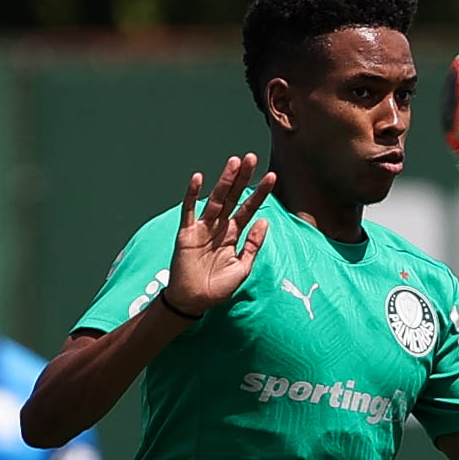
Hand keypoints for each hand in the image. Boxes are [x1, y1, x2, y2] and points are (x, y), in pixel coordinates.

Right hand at [164, 154, 274, 316]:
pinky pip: (189, 211)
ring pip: (215, 199)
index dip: (260, 194)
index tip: (272, 177)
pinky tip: (198, 178)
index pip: (249, 209)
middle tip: (252, 157)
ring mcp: (202, 228)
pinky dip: (192, 195)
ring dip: (224, 181)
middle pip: (233, 198)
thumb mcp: (243, 268)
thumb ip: (253, 245)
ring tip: (234, 162)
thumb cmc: (217, 288)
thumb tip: (265, 220)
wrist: (193, 301)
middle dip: (242, 178)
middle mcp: (219, 227)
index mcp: (233, 235)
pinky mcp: (186, 233)